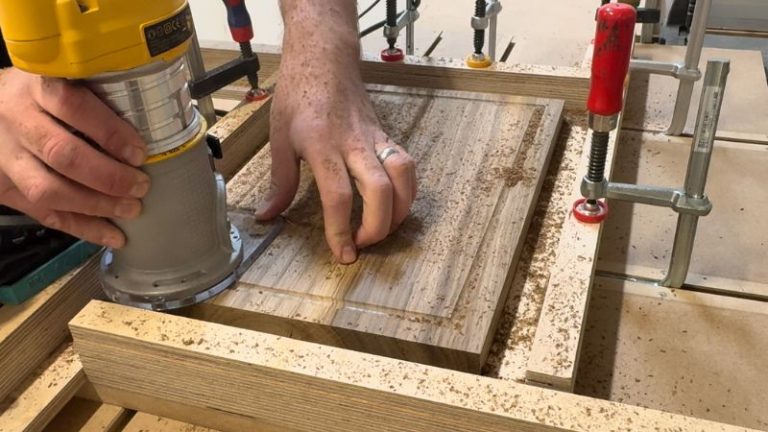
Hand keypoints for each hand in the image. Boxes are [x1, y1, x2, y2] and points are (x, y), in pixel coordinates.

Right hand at [0, 68, 149, 247]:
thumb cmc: (40, 96)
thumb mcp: (63, 80)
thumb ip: (97, 97)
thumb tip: (154, 121)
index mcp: (37, 89)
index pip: (72, 106)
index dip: (109, 131)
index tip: (139, 151)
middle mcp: (17, 121)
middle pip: (62, 154)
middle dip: (109, 176)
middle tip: (141, 185)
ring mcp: (6, 157)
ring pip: (48, 189)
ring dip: (97, 205)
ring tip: (131, 209)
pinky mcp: (4, 188)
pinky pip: (44, 214)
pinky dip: (83, 228)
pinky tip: (114, 235)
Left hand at [256, 1, 416, 263]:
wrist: (324, 58)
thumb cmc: (298, 95)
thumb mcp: (279, 137)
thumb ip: (280, 182)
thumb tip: (268, 216)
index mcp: (321, 145)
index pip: (338, 196)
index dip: (341, 231)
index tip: (342, 254)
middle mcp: (353, 143)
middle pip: (379, 190)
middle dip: (376, 227)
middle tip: (363, 245)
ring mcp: (374, 138)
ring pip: (402, 176)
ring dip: (399, 210)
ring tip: (383, 230)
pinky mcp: (386, 135)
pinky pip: (406, 166)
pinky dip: (407, 191)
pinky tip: (395, 206)